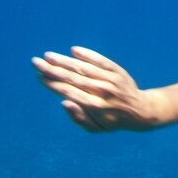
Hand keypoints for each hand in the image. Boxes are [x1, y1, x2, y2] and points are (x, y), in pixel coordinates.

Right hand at [33, 46, 159, 131]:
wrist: (141, 110)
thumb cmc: (113, 120)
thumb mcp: (96, 127)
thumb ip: (79, 118)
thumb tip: (64, 102)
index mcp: (97, 106)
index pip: (71, 93)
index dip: (54, 85)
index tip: (40, 78)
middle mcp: (104, 91)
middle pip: (75, 78)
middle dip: (53, 70)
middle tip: (36, 62)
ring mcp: (111, 79)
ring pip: (85, 67)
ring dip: (65, 60)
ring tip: (48, 55)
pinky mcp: (118, 71)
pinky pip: (101, 60)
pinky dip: (88, 54)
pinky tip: (74, 50)